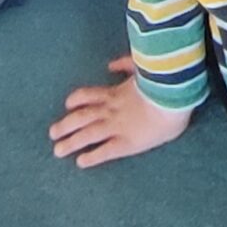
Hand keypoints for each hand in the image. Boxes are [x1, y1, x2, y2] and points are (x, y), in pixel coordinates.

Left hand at [50, 58, 192, 167]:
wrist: (175, 99)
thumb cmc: (164, 82)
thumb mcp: (144, 66)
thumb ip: (127, 64)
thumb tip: (111, 65)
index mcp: (115, 93)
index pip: (88, 96)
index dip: (75, 101)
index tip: (67, 106)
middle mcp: (111, 111)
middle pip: (81, 117)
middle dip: (65, 126)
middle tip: (52, 134)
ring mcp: (116, 127)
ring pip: (88, 135)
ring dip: (71, 143)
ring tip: (58, 151)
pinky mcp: (126, 143)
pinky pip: (104, 151)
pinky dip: (91, 157)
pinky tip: (81, 162)